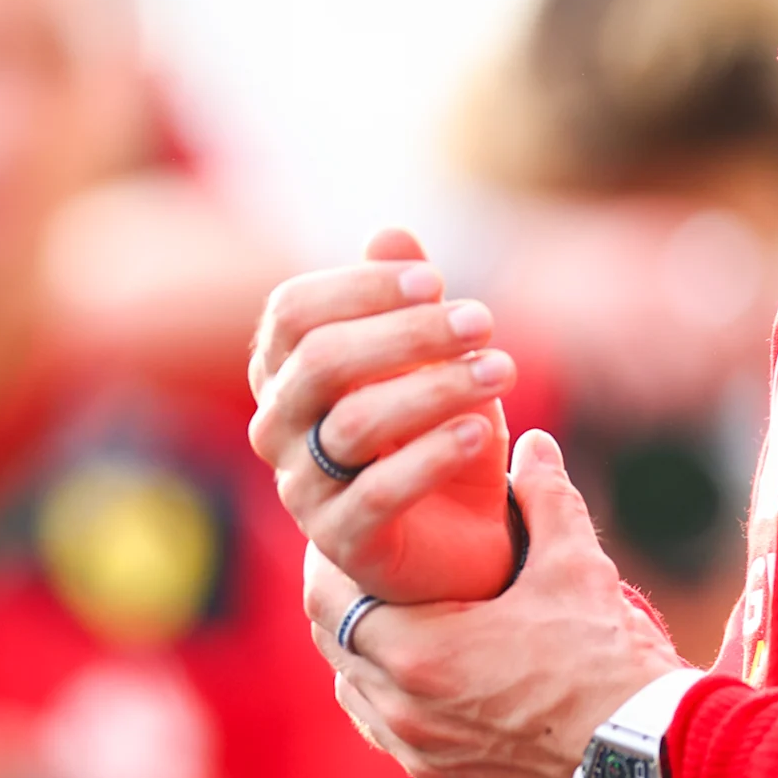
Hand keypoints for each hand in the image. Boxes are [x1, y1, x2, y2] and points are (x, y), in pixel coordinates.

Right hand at [248, 229, 514, 602]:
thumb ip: (406, 300)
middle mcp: (277, 427)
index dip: (361, 288)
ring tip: (501, 370)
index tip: (435, 282)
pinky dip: (433, 456)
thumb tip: (391, 234)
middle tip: (481, 321)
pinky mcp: (342, 542)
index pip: (293, 313)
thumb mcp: (430, 359)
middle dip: (406, 333)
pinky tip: (482, 431)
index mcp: (284, 373)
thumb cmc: (433, 432)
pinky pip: (378, 494)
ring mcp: (302, 488)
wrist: (453, 539)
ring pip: (352, 424)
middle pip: (320, 361)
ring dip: (435, 389)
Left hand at [306, 429, 687, 777]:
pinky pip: (388, 735)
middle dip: (346, 603)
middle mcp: (404, 710)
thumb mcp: (577, 570)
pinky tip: (424, 675)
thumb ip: (545, 499)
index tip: (351, 536)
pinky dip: (392, 700)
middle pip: (334, 644)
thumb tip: (533, 447)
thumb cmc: (613, 667)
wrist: (656, 769)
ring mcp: (421, 755)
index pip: (329, 597)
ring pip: (356, 692)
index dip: (332, 562)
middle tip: (368, 570)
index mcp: (421, 652)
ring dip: (367, 655)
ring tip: (397, 618)